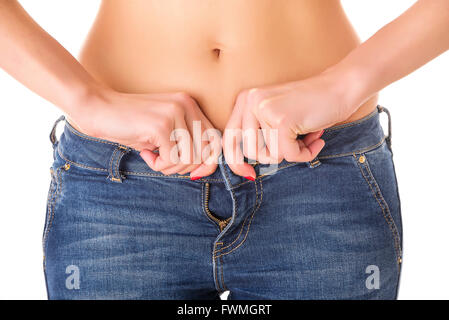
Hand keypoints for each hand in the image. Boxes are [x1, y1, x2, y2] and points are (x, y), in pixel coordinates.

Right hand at [69, 89, 221, 178]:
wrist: (98, 108)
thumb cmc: (132, 125)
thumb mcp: (165, 133)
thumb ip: (188, 144)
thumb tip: (208, 168)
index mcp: (191, 105)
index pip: (216, 139)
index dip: (209, 162)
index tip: (195, 173)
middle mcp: (187, 105)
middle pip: (206, 152)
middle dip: (186, 167)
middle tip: (165, 163)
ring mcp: (174, 113)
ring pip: (190, 158)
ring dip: (171, 167)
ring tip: (154, 158)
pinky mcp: (161, 125)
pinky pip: (172, 159)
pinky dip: (159, 165)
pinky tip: (146, 155)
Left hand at [223, 71, 353, 178]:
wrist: (341, 88)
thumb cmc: (310, 106)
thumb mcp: (274, 117)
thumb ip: (257, 135)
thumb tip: (244, 171)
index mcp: (245, 100)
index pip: (229, 138)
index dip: (235, 161)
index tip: (249, 174)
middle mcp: (250, 101)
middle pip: (251, 151)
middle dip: (275, 155)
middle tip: (295, 142)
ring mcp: (265, 109)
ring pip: (271, 155)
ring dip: (292, 152)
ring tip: (306, 136)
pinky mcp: (282, 120)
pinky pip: (289, 155)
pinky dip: (306, 153)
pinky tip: (316, 138)